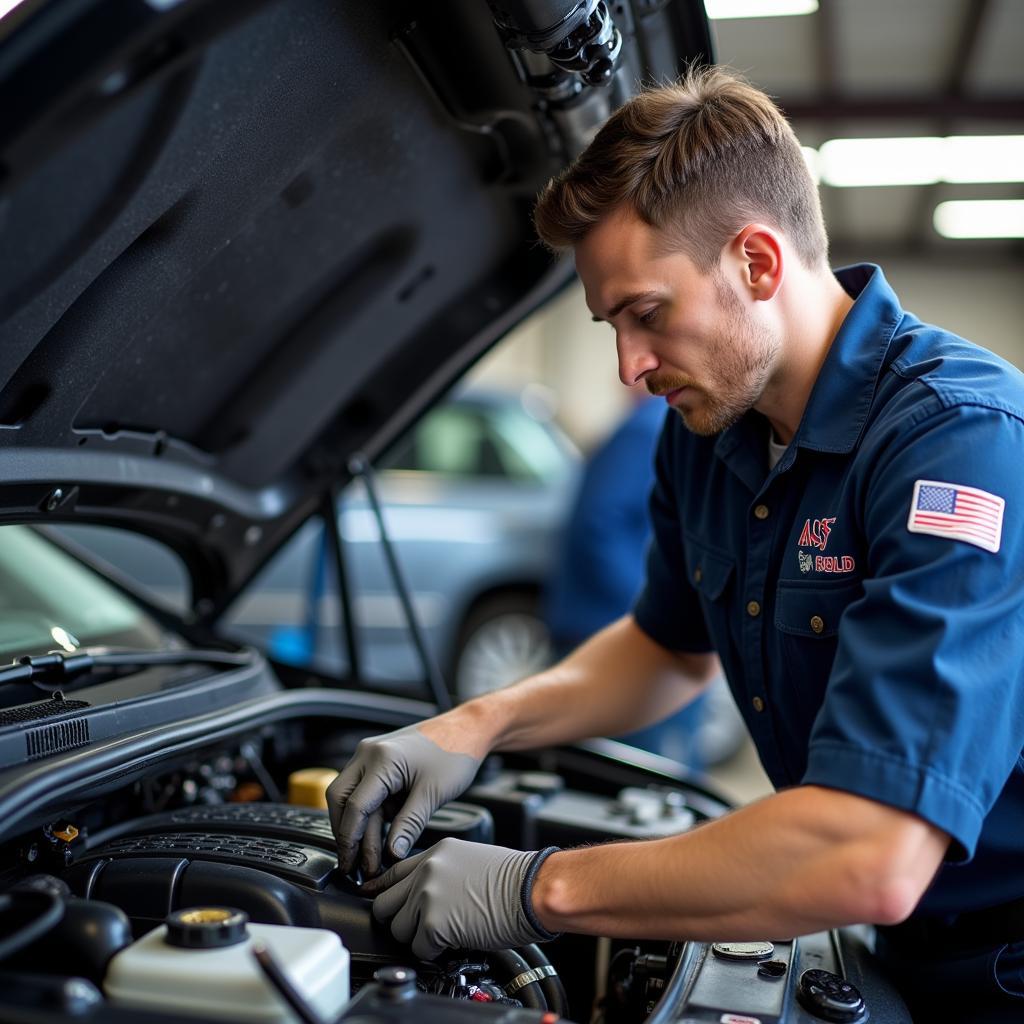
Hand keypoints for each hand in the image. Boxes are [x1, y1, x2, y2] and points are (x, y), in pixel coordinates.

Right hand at [327, 725, 482, 875]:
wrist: (466, 729)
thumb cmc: (454, 753)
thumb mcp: (433, 793)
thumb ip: (409, 825)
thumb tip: (392, 854)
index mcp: (381, 759)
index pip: (355, 806)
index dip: (352, 840)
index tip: (356, 867)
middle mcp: (368, 753)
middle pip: (340, 799)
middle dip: (345, 834)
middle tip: (355, 866)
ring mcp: (371, 756)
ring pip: (350, 797)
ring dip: (357, 827)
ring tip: (369, 859)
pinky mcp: (378, 762)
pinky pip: (364, 791)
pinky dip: (368, 815)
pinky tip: (377, 837)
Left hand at [361, 838, 558, 959]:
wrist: (533, 888)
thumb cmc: (514, 877)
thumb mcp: (470, 858)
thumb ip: (441, 870)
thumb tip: (423, 892)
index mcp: (437, 852)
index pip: (393, 871)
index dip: (381, 889)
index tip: (374, 898)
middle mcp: (427, 870)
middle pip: (385, 903)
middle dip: (399, 918)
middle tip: (419, 925)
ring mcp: (428, 896)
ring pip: (398, 929)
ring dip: (417, 936)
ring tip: (444, 932)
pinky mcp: (434, 924)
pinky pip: (419, 948)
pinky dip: (434, 952)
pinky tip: (454, 941)